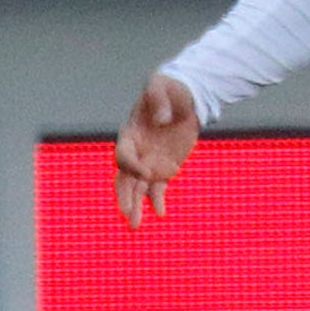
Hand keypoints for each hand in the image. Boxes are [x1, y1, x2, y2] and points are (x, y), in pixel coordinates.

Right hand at [115, 73, 200, 226]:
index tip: (147, 173)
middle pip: (125, 178)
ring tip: (135, 225)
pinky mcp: (165, 166)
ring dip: (135, 206)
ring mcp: (149, 161)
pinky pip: (157, 187)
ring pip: (138, 187)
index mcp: (130, 134)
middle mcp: (136, 151)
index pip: (124, 155)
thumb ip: (158, 98)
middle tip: (128, 214)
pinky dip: (157, 199)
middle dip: (125, 197)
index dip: (132, 166)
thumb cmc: (169, 89)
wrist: (185, 96)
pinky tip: (160, 212)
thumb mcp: (161, 84)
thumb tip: (161, 120)